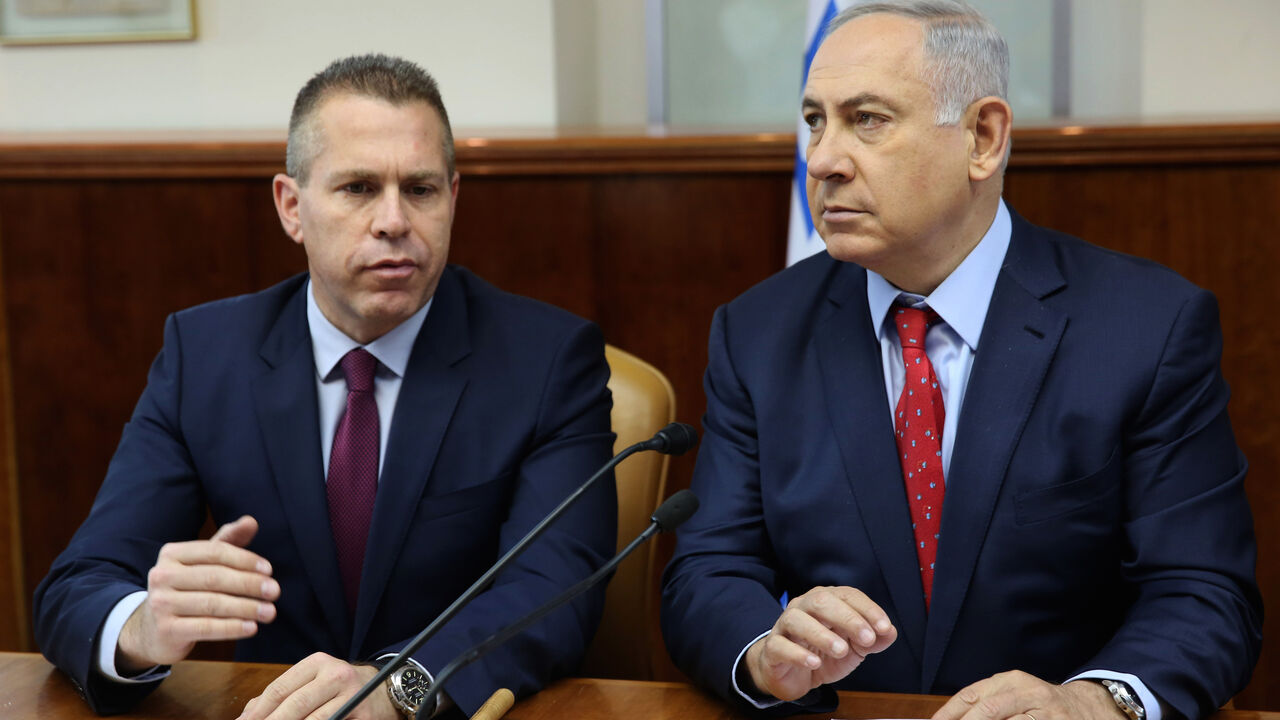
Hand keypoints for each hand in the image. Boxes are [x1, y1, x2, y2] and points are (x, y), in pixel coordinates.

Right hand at [117, 515, 278, 670]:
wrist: (151, 629)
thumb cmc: (186, 589)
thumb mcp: (203, 563)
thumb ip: (228, 541)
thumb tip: (251, 521)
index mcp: (173, 553)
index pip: (215, 552)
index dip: (245, 560)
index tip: (269, 570)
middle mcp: (162, 575)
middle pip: (215, 578)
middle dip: (249, 584)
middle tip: (275, 591)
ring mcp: (161, 603)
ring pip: (213, 603)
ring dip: (247, 608)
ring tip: (270, 612)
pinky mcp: (166, 630)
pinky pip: (206, 627)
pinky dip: (232, 628)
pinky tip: (252, 627)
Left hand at [237, 653, 395, 719]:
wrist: (384, 690)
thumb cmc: (340, 688)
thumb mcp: (313, 681)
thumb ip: (281, 695)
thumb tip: (249, 715)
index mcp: (318, 663)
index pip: (279, 688)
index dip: (258, 712)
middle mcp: (337, 675)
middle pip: (295, 705)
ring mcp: (353, 695)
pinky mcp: (365, 716)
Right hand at [744, 586, 896, 701]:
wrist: (792, 674)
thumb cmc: (824, 653)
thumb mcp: (854, 648)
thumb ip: (874, 639)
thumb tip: (889, 632)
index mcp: (826, 601)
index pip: (847, 595)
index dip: (868, 609)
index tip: (884, 628)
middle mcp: (804, 607)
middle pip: (822, 601)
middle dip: (847, 618)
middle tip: (867, 639)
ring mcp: (785, 625)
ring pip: (797, 620)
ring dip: (821, 634)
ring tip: (841, 650)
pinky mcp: (772, 647)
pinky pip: (780, 645)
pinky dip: (797, 653)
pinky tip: (814, 662)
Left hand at [932, 672, 1125, 719]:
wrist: (1090, 707)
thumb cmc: (1042, 703)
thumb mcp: (1015, 695)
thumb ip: (987, 704)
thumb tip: (952, 719)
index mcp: (1011, 680)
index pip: (972, 695)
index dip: (950, 712)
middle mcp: (1028, 691)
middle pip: (988, 709)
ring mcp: (1045, 710)